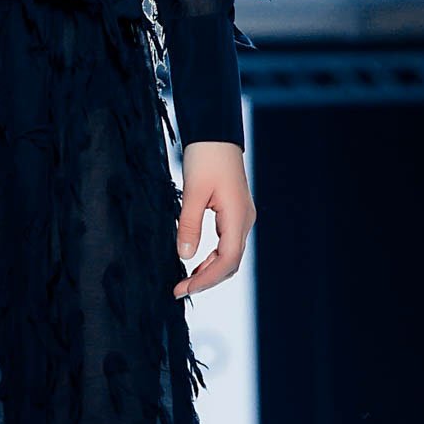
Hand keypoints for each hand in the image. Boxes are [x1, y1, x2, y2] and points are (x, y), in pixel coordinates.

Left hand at [173, 141, 255, 298]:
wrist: (215, 133)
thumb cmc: (205, 157)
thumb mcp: (193, 191)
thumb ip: (189, 224)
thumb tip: (184, 256)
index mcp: (237, 216)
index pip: (228, 260)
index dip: (206, 279)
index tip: (183, 289)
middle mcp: (243, 220)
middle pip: (231, 262)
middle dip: (207, 279)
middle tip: (180, 290)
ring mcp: (240, 217)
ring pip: (230, 254)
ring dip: (210, 270)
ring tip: (186, 280)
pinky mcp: (233, 212)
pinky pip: (226, 243)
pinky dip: (212, 256)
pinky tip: (196, 260)